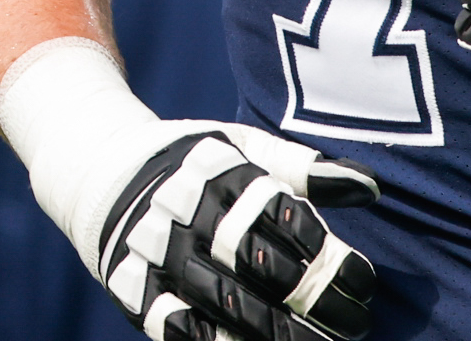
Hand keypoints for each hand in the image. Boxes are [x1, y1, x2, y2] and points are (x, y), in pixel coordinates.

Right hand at [0, 41, 379, 340]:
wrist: (101, 171)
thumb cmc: (195, 162)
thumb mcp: (244, 147)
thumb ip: (305, 168)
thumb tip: (369, 187)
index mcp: (222, 171)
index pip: (284, 216)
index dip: (327, 253)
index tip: (364, 283)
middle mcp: (187, 210)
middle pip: (257, 263)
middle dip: (311, 301)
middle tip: (355, 326)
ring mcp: (156, 251)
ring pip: (221, 302)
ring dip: (274, 333)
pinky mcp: (130, 287)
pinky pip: (175, 326)